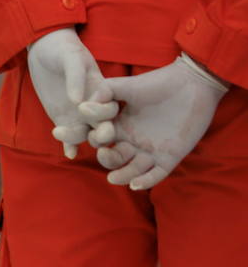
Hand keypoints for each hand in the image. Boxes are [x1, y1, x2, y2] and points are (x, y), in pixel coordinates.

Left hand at [26, 28, 105, 158]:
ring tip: (72, 147)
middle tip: (99, 138)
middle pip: (103, 123)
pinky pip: (69, 136)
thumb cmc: (62, 50)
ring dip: (81, 139)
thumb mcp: (71, 58)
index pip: (112, 106)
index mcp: (103, 89)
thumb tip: (78, 100)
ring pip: (85, 132)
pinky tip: (69, 153)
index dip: (110, 115)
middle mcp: (95, 104)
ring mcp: (79, 114)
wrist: (44, 52)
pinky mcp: (63, 120)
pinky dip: (69, 145)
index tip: (104, 121)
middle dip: (103, 132)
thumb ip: (76, 77)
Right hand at [79, 54, 227, 190]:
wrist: (194, 82)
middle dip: (106, 159)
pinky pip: (155, 175)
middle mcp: (131, 142)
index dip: (85, 139)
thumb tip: (81, 107)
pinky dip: (146, 181)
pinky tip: (137, 184)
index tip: (71, 135)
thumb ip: (104, 92)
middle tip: (105, 151)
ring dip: (122, 176)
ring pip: (131, 171)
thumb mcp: (128, 85)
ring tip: (114, 177)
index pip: (97, 139)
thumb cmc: (159, 82)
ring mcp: (150, 151)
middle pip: (112, 158)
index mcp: (118, 127)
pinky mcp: (169, 158)